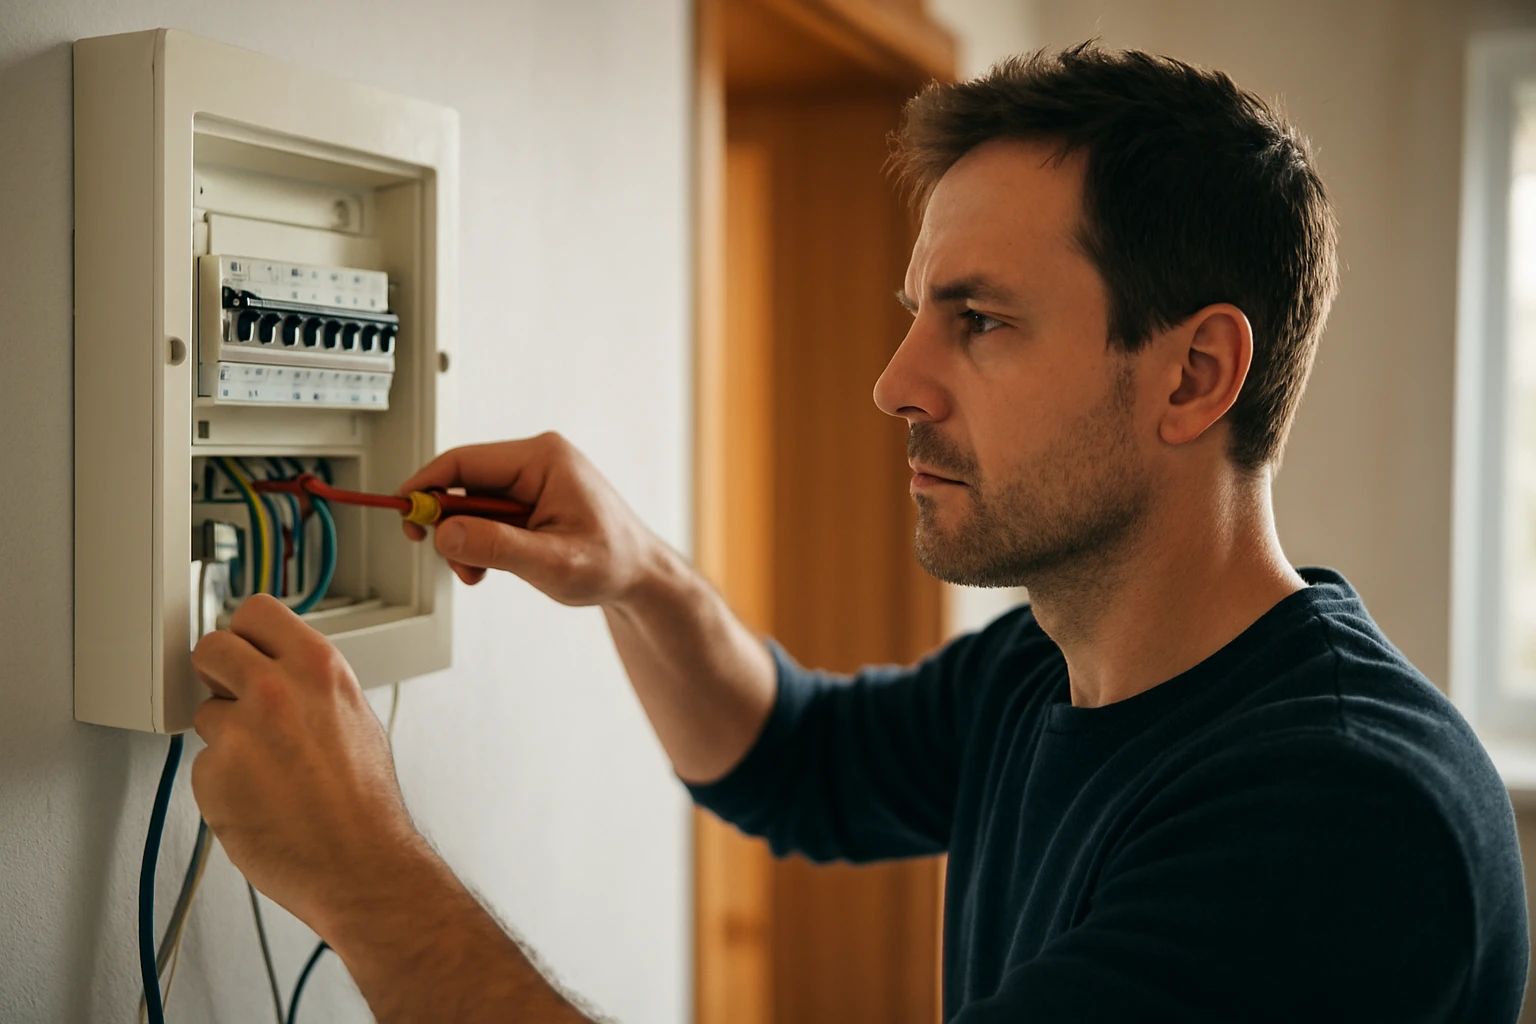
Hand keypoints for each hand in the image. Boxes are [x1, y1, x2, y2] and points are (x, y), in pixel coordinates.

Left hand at [190, 594, 423, 929]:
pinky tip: (257, 797)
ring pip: (205, 713)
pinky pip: (203, 764)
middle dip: (217, 673)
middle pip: (210, 647)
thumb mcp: (355, 716)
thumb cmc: (364, 801)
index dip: (246, 634)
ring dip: (225, 736)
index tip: (246, 650)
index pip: (255, 611)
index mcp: (317, 667)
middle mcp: (275, 690)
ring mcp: (239, 732)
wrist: (360, 862)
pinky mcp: (212, 775)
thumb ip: (312, 686)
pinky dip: (223, 780)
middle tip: (236, 700)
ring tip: (266, 767)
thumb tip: (281, 671)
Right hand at [399, 432, 662, 606]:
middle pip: (463, 482)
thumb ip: (498, 547)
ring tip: (479, 573)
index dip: (425, 487)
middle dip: (449, 525)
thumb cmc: (613, 563)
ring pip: (470, 502)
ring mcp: (533, 479)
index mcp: (544, 459)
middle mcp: (537, 460)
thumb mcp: (553, 562)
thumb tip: (446, 533)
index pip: (464, 461)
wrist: (639, 576)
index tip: (401, 512)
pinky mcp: (530, 498)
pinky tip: (491, 566)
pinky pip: (486, 514)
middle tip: (451, 561)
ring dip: (465, 539)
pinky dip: (479, 542)